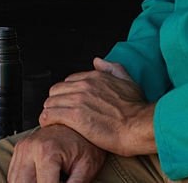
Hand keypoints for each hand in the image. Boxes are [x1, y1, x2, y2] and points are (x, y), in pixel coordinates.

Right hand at [6, 124, 104, 182]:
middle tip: (56, 182)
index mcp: (46, 151)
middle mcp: (29, 148)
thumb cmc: (85, 143)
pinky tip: (38, 180)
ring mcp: (21, 148)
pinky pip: (13, 174)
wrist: (79, 121)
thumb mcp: (86, 167)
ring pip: (14, 180)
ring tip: (48, 180)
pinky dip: (23, 181)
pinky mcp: (19, 149)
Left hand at [38, 58, 155, 156]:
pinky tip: (49, 125)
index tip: (69, 104)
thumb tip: (98, 61)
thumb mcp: (128, 82)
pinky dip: (46, 120)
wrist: (141, 126)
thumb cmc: (138, 109)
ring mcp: (78, 100)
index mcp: (94, 77)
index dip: (67, 94)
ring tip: (53, 121)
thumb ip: (113, 69)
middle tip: (60, 114)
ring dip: (50, 112)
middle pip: (56, 91)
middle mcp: (83, 85)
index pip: (68, 82)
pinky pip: (49, 115)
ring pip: (50, 102)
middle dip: (56, 102)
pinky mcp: (74, 116)